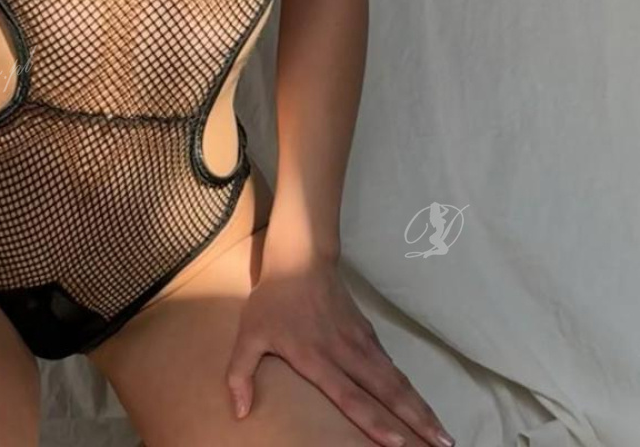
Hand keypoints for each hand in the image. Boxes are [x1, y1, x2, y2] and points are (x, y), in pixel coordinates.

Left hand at [226, 258, 453, 446]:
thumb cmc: (273, 300)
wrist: (301, 256)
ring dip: (420, 406)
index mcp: (317, 357)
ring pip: (396, 379)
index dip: (374, 421)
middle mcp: (345, 352)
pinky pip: (391, 365)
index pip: (350, 395)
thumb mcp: (249, 334)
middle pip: (387, 391)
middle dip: (417, 420)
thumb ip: (240, 373)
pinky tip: (420, 405)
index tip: (399, 443)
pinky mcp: (367, 332)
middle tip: (445, 445)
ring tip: (443, 434)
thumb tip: (239, 412)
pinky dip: (408, 388)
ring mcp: (360, 341)